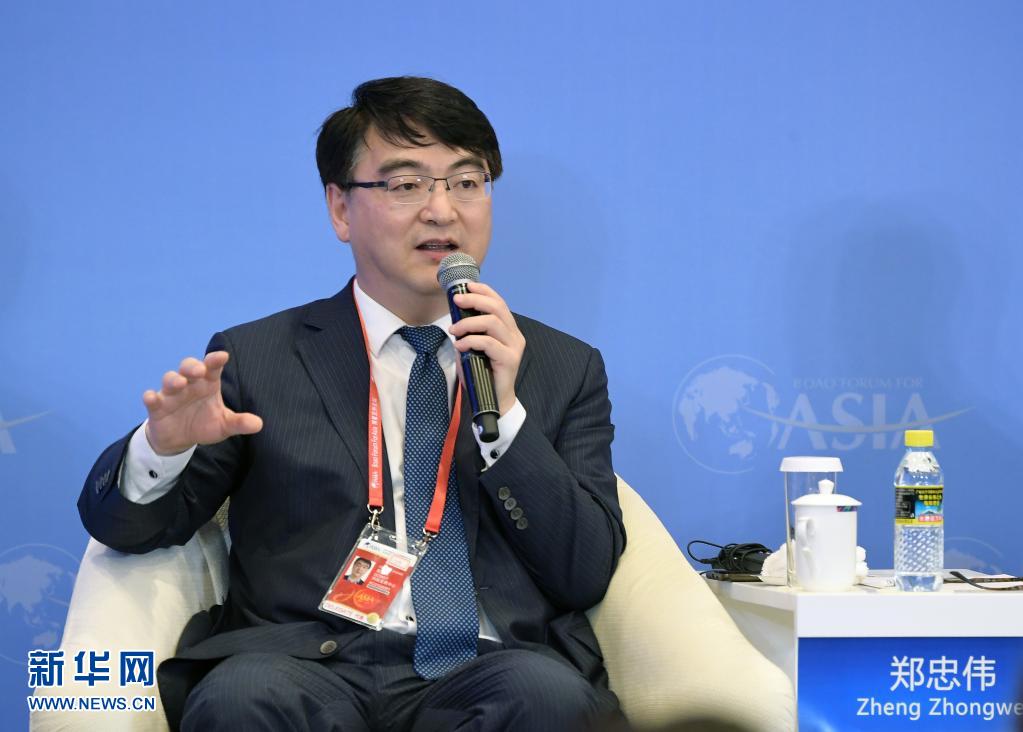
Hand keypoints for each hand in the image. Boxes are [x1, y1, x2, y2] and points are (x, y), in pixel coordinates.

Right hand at [142, 351, 262, 455]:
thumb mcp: (224, 425)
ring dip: (173, 379)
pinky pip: (151, 399)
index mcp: (208, 384)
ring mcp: (172, 394)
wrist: (179, 439)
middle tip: (199, 370)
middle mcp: (190, 385)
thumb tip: (259, 424)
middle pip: (189, 367)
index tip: (223, 356)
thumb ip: (239, 423)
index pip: (212, 367)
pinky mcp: (157, 407)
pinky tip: (151, 397)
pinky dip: (150, 397)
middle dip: (192, 366)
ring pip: (170, 379)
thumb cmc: (204, 424)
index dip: (216, 360)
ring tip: (180, 383)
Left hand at [448, 282, 525, 415]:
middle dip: (474, 300)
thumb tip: (455, 316)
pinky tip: (460, 346)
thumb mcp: (473, 348)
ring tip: (454, 330)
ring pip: (492, 322)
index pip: (499, 302)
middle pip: (497, 307)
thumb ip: (470, 332)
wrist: (493, 401)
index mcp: (508, 329)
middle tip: (456, 301)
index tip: (466, 287)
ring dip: (468, 323)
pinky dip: (470, 341)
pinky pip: (488, 343)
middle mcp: (514, 335)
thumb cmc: (482, 374)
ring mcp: (514, 347)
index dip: (483, 291)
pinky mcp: (510, 359)